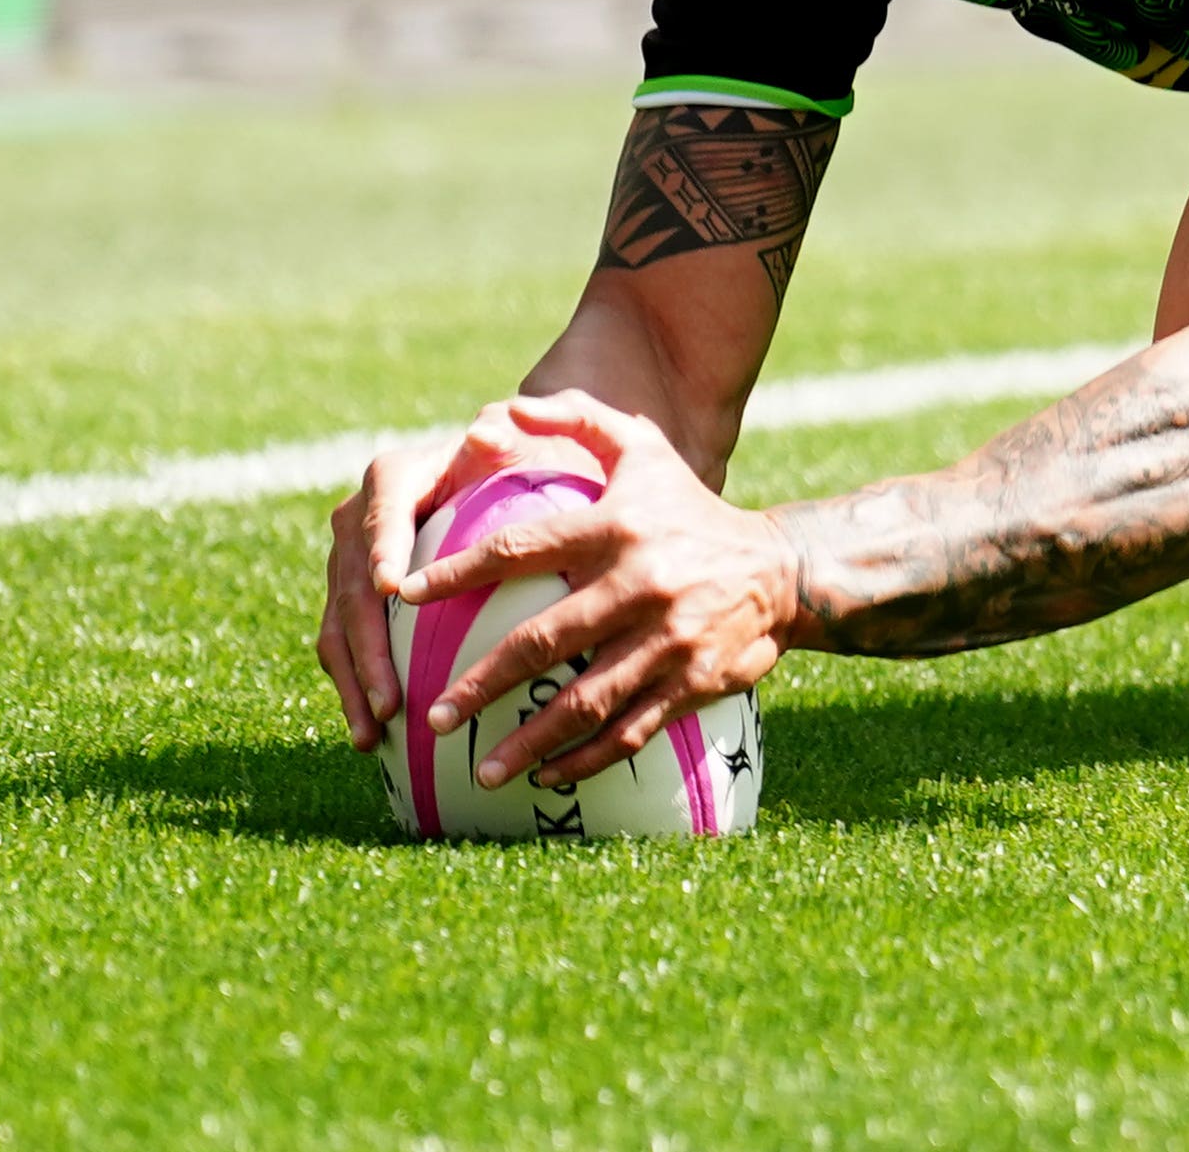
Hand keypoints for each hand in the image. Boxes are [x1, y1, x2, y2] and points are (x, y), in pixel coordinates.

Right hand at [311, 404, 597, 749]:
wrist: (507, 480)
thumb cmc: (524, 462)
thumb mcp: (522, 441)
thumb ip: (505, 435)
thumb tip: (488, 430)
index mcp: (393, 478)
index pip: (381, 510)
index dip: (382, 546)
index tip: (392, 587)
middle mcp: (359, 521)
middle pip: (351, 583)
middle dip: (367, 643)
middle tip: (390, 694)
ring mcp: (351, 567)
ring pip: (340, 626)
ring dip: (356, 681)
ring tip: (376, 731)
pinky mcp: (356, 604)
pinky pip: (347, 649)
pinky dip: (358, 691)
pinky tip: (376, 737)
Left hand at [395, 390, 803, 790]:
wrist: (778, 570)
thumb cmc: (688, 507)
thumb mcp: (643, 449)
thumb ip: (575, 421)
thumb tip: (501, 411)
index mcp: (619, 527)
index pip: (523, 548)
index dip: (461, 572)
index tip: (409, 596)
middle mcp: (642, 583)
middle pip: (545, 641)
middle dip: (482, 684)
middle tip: (434, 717)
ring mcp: (669, 638)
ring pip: (585, 701)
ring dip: (529, 741)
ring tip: (482, 769)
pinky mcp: (693, 682)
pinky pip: (630, 731)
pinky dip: (586, 760)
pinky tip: (548, 777)